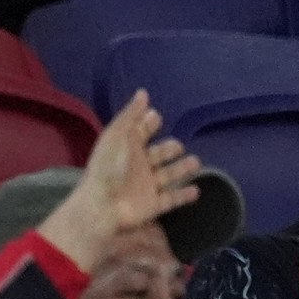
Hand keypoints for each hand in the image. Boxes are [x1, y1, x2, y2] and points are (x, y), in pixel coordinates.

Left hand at [32, 95, 202, 270]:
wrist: (102, 205)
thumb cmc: (107, 168)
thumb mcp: (117, 136)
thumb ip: (131, 115)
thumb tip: (143, 92)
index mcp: (127, 149)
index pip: (140, 133)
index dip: (148, 124)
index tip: (156, 116)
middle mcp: (138, 167)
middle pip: (159, 154)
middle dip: (169, 148)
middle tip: (176, 145)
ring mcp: (147, 186)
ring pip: (170, 175)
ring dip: (182, 168)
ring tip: (194, 162)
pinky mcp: (154, 205)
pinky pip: (172, 200)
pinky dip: (184, 195)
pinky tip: (196, 189)